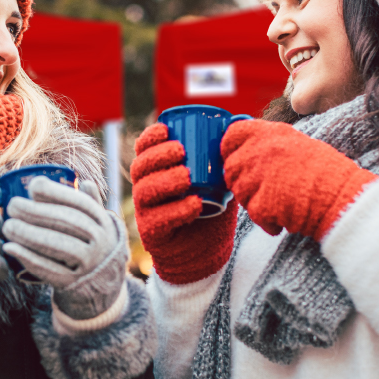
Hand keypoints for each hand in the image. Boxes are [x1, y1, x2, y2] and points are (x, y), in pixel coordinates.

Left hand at [3, 178, 127, 320]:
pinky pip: (49, 270)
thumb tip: (83, 181)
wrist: (102, 286)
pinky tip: (10, 248)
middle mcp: (101, 241)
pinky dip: (27, 258)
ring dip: (29, 234)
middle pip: (67, 222)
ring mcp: (89, 264)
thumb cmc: (91, 245)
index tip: (33, 186)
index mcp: (103, 221)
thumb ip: (90, 203)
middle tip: (12, 206)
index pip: (80, 203)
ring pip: (58, 245)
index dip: (56, 193)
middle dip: (36, 212)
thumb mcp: (97, 224)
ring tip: (7, 226)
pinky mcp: (73, 283)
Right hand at [130, 122, 236, 284]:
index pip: (143, 149)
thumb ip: (221, 159)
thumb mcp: (216, 181)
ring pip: (145, 191)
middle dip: (157, 156)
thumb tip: (239, 127)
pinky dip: (177, 210)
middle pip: (140, 167)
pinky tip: (194, 204)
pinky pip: (158, 220)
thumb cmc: (210, 209)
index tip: (166, 129)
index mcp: (155, 171)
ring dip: (165, 181)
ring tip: (187, 177)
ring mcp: (146, 212)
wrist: (206, 251)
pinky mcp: (153, 234)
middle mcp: (145, 189)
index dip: (150, 137)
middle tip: (180, 151)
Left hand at [220, 119, 376, 240]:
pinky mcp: (262, 202)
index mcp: (270, 133)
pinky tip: (284, 219)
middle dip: (242, 182)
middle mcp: (260, 150)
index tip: (235, 159)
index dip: (229, 149)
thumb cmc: (328, 173)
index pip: (231, 135)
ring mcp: (258, 176)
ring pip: (239, 192)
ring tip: (279, 204)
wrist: (343, 197)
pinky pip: (253, 214)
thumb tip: (248, 151)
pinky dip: (267, 221)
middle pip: (231, 168)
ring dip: (254, 202)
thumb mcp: (298, 144)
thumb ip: (271, 145)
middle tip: (263, 191)